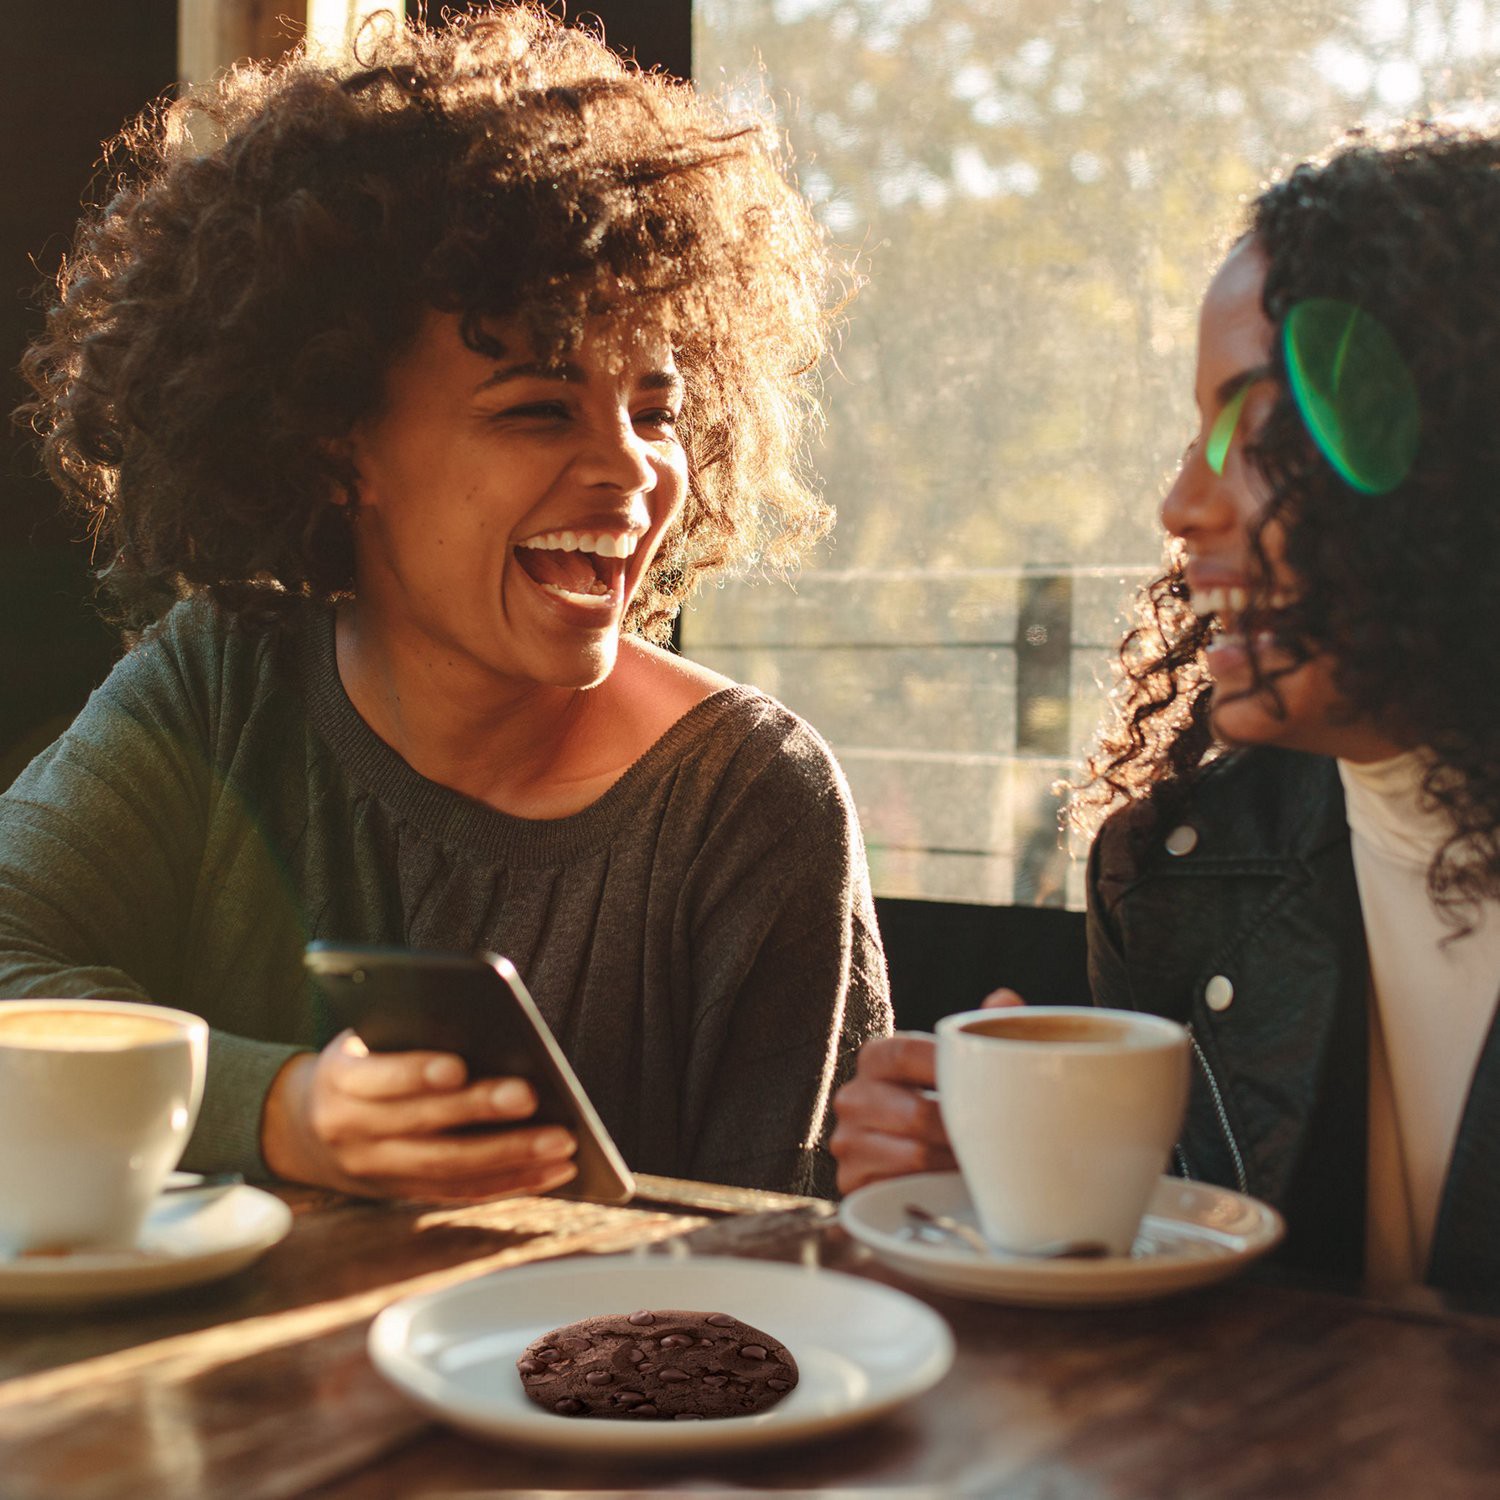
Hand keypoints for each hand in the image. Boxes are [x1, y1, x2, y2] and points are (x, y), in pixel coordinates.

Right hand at [260, 1030, 578, 1199]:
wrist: (304, 1126)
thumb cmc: (361, 1062)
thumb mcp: (365, 1039)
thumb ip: (408, 1038)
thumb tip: (489, 1032)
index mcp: (339, 1080)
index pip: (377, 1077)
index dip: (415, 1073)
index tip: (457, 1065)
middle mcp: (352, 1132)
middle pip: (421, 1126)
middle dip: (479, 1112)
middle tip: (530, 1095)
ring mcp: (377, 1171)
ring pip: (446, 1169)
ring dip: (509, 1157)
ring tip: (562, 1142)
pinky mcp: (404, 1194)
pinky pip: (461, 1193)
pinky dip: (511, 1182)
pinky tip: (554, 1170)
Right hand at [829, 988, 1026, 1195]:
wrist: (916, 1166)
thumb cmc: (948, 1104)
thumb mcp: (963, 1065)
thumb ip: (984, 1030)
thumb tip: (1002, 999)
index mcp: (876, 1058)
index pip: (906, 1053)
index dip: (946, 1069)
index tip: (986, 1086)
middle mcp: (852, 1097)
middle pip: (916, 1113)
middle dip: (964, 1130)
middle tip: (1002, 1138)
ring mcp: (847, 1142)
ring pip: (913, 1155)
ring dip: (956, 1164)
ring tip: (986, 1164)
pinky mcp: (850, 1183)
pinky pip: (899, 1189)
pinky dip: (934, 1191)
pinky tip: (956, 1188)